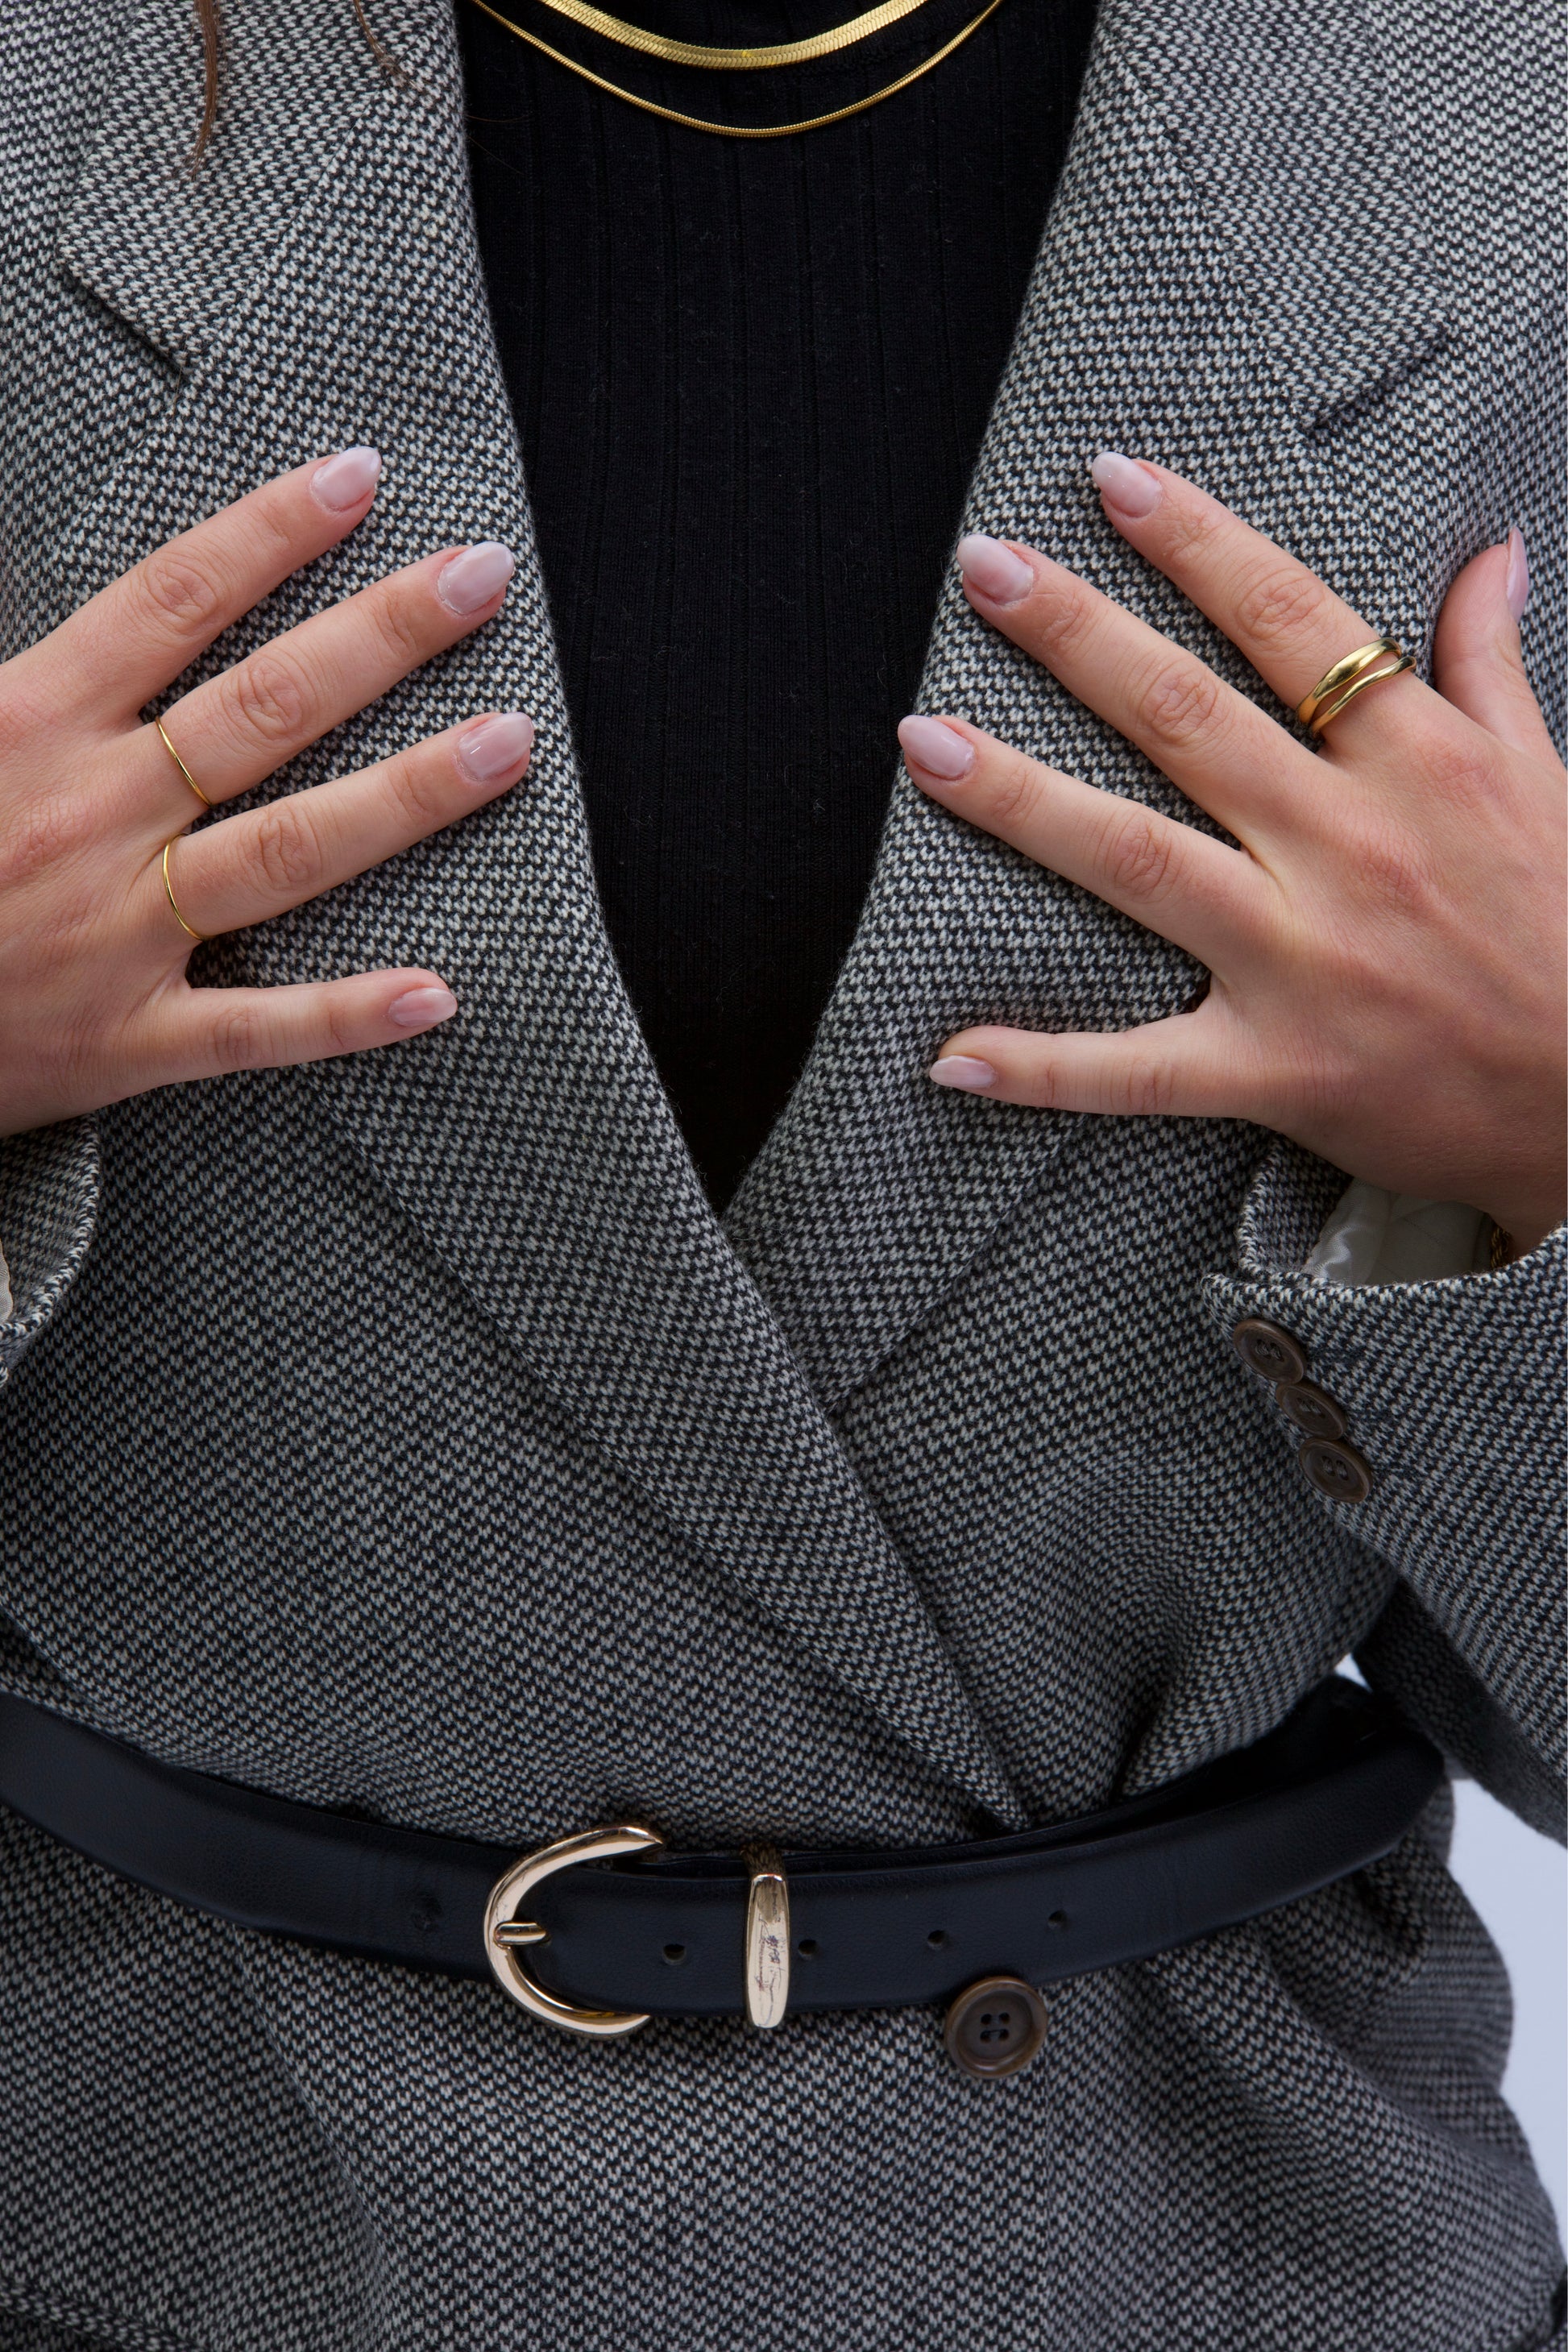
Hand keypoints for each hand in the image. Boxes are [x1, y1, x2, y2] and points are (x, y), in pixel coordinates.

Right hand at [0, 450, 532, 1137]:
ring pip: (290, 851)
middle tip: (484, 574)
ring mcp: (118, 933)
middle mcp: (91, 817)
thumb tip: (80, 603)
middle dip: (382, 634)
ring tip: (510, 741)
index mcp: (26, 722)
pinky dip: (348, 1017)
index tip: (362, 478)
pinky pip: (255, 1030)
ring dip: (409, 794)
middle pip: (263, 708)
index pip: (173, 602)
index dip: (273, 533)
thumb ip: (22, 656)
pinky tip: (440, 994)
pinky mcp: (127, 1041)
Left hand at [899, 459, 1566, 1254]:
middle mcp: (1350, 846)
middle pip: (1188, 718)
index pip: (1293, 624)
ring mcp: (1305, 960)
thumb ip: (1494, 669)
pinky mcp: (1278, 1070)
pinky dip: (1045, 1067)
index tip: (1113, 480)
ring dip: (1022, 801)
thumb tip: (1490, 553)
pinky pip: (1141, 1070)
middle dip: (1078, 634)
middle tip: (980, 565)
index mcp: (1418, 762)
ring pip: (1140, 861)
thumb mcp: (1551, 778)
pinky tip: (947, 1055)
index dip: (1199, 544)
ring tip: (922, 742)